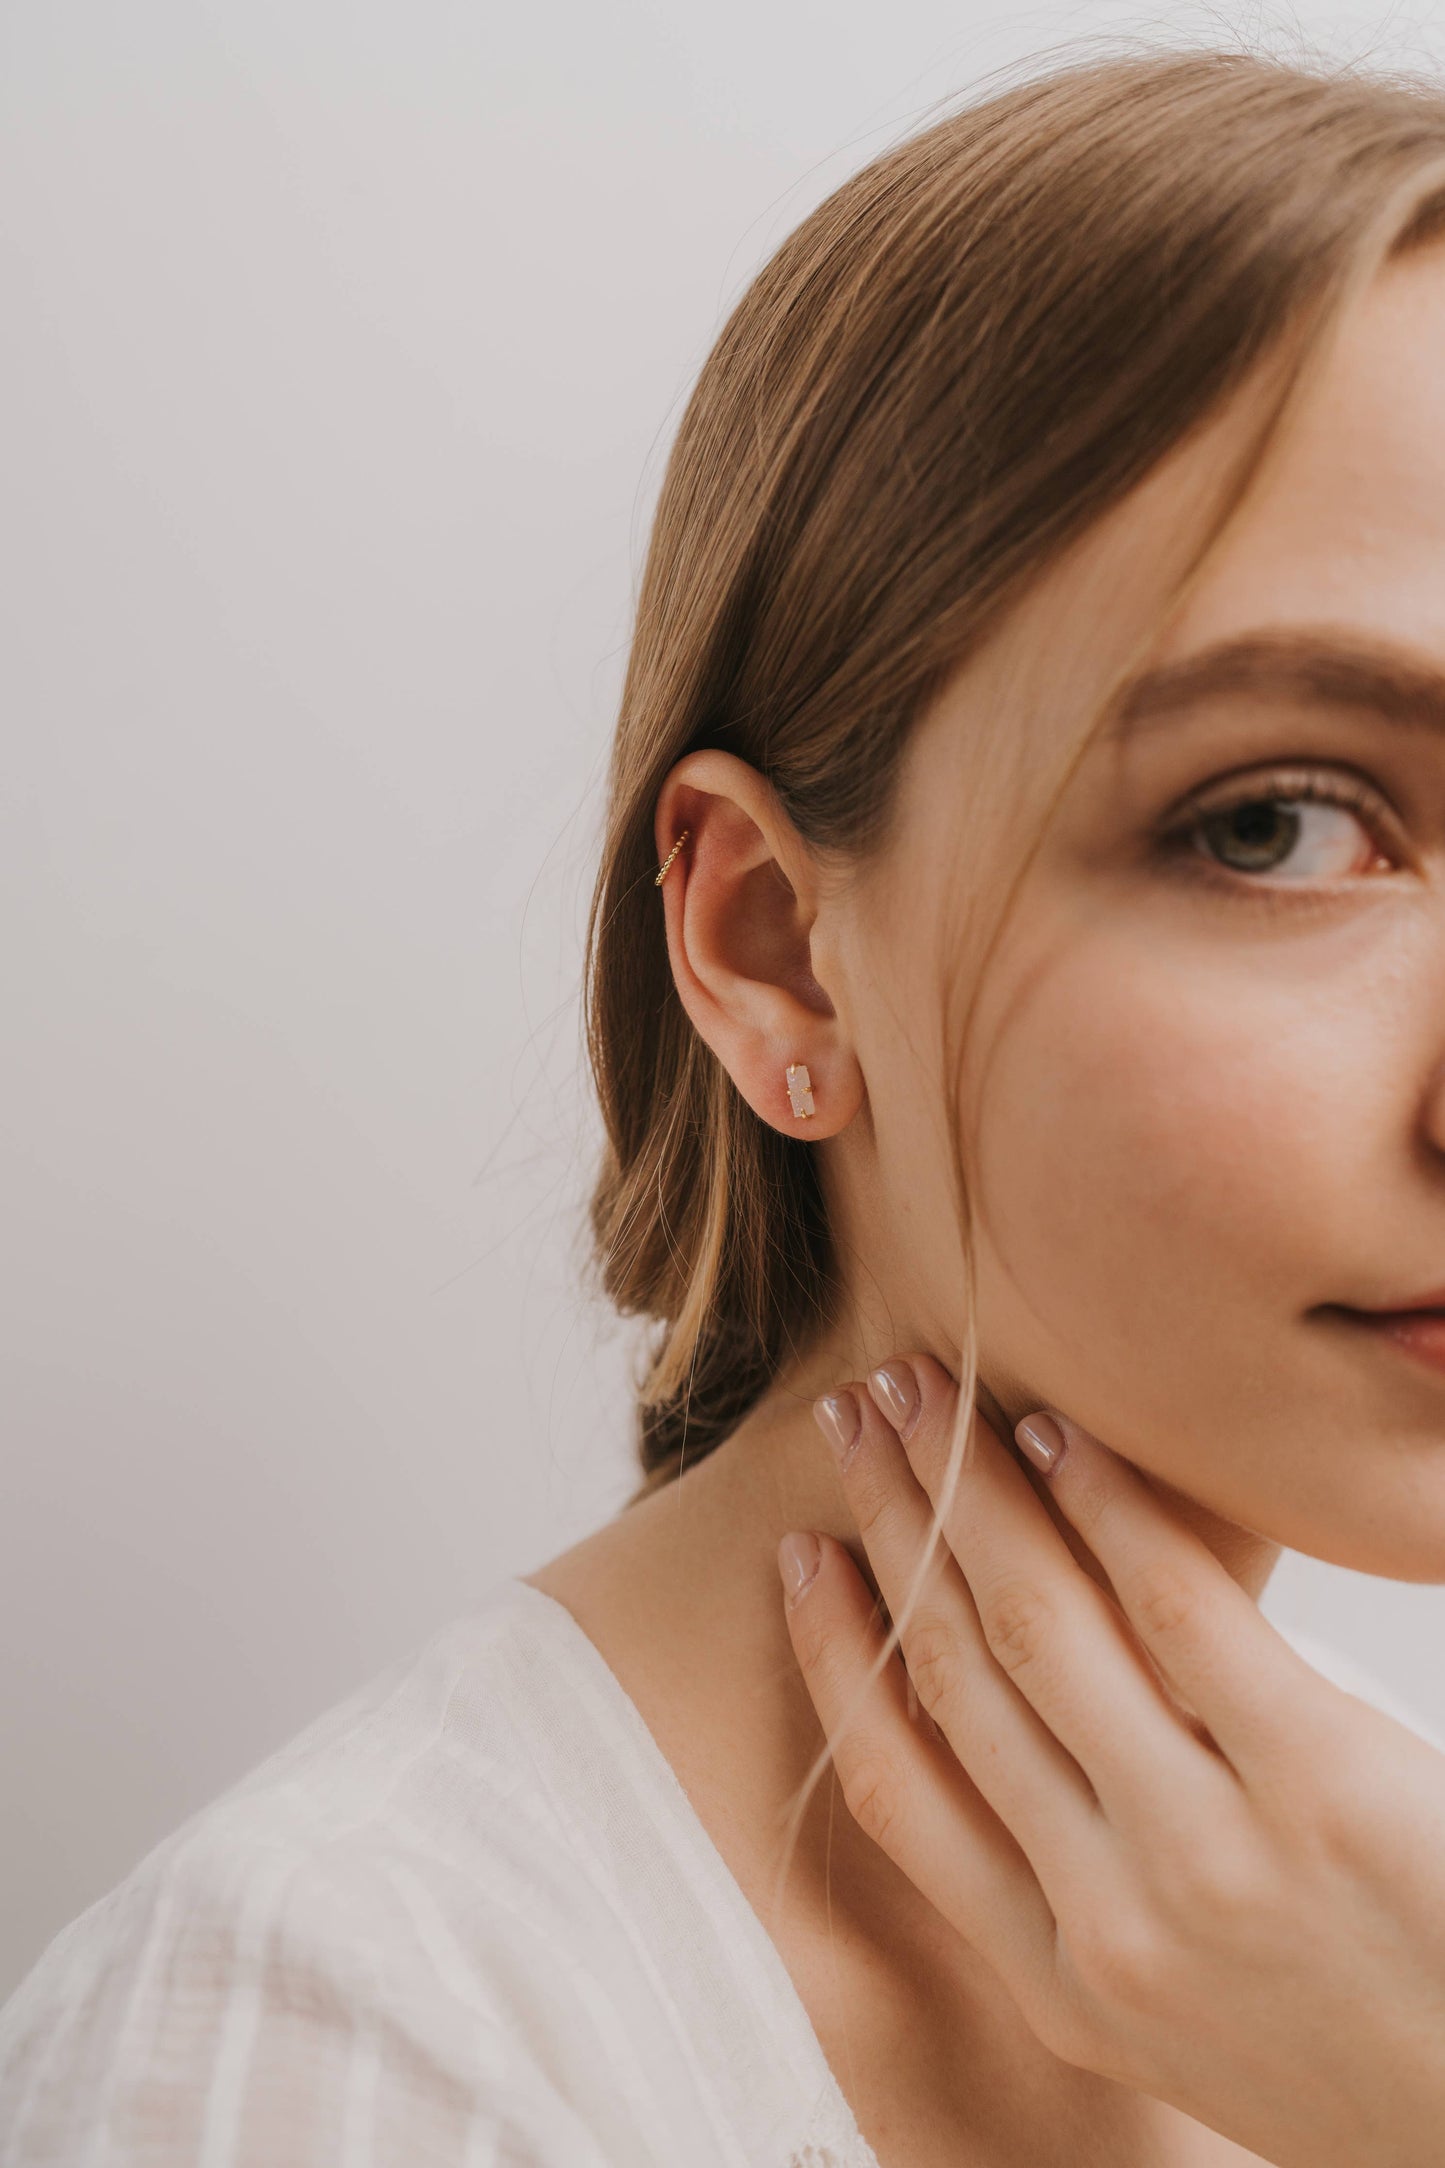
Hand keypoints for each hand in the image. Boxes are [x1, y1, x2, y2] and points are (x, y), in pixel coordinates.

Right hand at [777, 1352, 1444, 2167]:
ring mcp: (1205, 1856)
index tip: (803, 1554)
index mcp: (1059, 1983)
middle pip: (954, 1676)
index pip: (895, 1792)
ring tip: (930, 1394)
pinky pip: (1177, 1609)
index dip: (833, 1655)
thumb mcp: (1175, 2014)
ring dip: (969, 1490)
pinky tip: (1065, 1440)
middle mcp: (1107, 1923)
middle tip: (854, 1417)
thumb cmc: (1362, 2057)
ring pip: (1037, 1627)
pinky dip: (1107, 1507)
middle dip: (890, 1523)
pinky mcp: (1318, 1788)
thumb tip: (1016, 1704)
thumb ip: (1083, 1885)